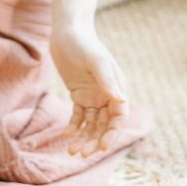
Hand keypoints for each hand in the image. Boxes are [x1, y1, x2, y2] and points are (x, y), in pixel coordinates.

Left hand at [51, 25, 128, 156]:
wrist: (68, 32)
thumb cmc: (84, 43)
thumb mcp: (95, 60)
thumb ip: (106, 79)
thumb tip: (120, 99)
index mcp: (117, 89)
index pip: (119, 118)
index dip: (112, 134)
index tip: (101, 147)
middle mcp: (108, 95)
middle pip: (104, 125)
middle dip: (95, 141)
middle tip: (81, 154)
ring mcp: (93, 96)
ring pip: (91, 123)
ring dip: (84, 137)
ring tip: (72, 151)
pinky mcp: (79, 94)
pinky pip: (79, 115)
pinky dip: (74, 126)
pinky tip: (66, 136)